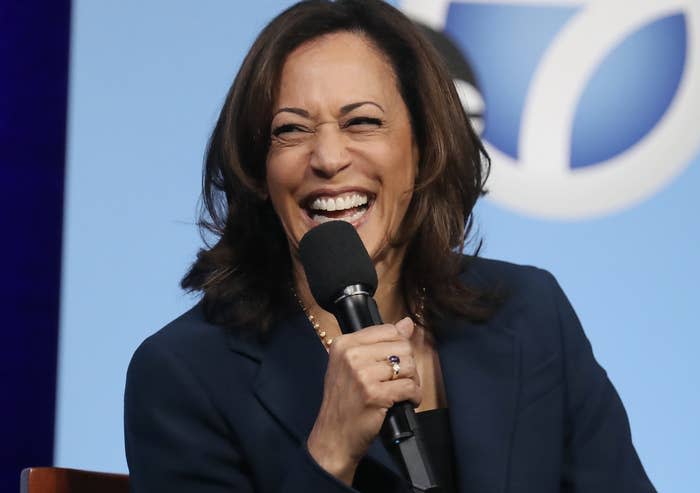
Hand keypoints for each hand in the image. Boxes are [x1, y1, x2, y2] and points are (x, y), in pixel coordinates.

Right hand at [306, 317, 421, 484]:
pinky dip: (414, 396)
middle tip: (400, 380)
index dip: (398, 347)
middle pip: (402, 346)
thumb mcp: (352, 366)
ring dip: (413, 381)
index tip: (394, 363)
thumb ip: (378, 344)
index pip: (388, 330)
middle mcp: (351, 355)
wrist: (333, 436)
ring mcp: (362, 374)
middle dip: (408, 365)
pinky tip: (406, 402)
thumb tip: (407, 323)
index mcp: (344, 344)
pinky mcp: (375, 394)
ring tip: (403, 391)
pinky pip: (410, 387)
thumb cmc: (344, 402)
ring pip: (408, 365)